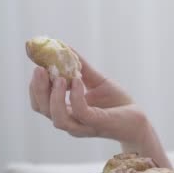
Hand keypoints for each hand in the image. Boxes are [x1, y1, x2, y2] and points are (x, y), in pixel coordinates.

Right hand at [28, 52, 147, 143]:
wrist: (138, 118)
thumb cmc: (117, 102)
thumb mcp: (96, 80)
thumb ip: (80, 67)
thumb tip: (65, 47)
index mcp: (66, 112)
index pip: (41, 103)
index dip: (35, 86)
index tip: (37, 65)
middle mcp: (71, 121)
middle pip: (43, 110)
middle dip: (38, 89)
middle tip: (39, 69)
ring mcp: (83, 125)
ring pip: (58, 118)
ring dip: (54, 96)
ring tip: (58, 77)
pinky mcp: (97, 124)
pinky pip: (81, 112)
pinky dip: (76, 96)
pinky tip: (77, 81)